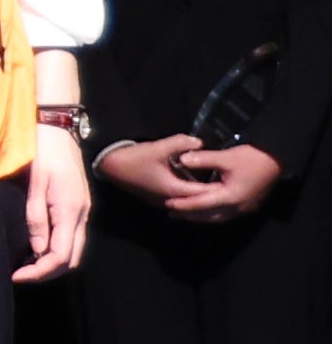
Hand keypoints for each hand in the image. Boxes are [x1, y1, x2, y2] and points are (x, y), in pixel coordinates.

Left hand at [13, 124, 90, 281]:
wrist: (57, 129)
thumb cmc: (43, 153)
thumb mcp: (35, 184)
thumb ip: (36, 218)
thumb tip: (37, 250)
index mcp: (70, 211)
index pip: (60, 256)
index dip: (39, 271)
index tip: (15, 276)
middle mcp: (81, 215)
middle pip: (71, 258)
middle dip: (47, 271)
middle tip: (19, 273)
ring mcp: (82, 210)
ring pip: (73, 249)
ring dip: (51, 261)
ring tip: (24, 263)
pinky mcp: (78, 205)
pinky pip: (70, 236)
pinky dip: (56, 248)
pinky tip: (36, 245)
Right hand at [96, 134, 219, 208]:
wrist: (109, 165)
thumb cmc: (134, 158)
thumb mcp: (158, 147)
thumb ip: (181, 143)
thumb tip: (200, 141)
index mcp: (174, 190)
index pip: (203, 193)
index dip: (219, 188)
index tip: (234, 182)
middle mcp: (170, 200)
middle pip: (197, 201)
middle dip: (213, 195)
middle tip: (229, 187)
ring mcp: (162, 200)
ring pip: (188, 202)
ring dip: (201, 196)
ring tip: (217, 188)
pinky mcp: (157, 198)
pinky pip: (180, 200)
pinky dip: (190, 196)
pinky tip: (196, 187)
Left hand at [166, 141, 283, 222]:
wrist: (277, 160)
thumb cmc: (251, 158)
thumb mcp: (226, 156)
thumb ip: (203, 159)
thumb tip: (181, 159)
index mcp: (231, 197)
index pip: (202, 204)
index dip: (184, 205)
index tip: (168, 204)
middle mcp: (238, 207)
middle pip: (209, 216)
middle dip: (190, 215)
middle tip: (172, 214)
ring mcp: (245, 209)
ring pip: (219, 218)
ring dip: (201, 217)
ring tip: (184, 214)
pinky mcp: (249, 206)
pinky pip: (226, 215)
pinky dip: (213, 214)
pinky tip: (204, 210)